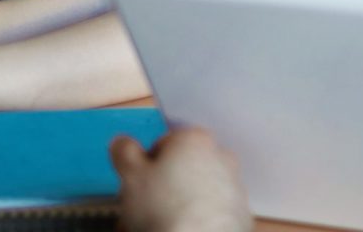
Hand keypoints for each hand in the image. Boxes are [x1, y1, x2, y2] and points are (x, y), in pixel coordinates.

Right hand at [111, 129, 253, 231]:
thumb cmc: (166, 209)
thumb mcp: (131, 176)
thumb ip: (125, 153)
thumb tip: (123, 144)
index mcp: (194, 139)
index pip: (163, 143)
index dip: (146, 166)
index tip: (138, 183)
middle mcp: (220, 157)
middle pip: (183, 167)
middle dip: (163, 185)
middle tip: (145, 207)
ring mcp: (233, 185)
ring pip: (198, 190)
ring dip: (180, 202)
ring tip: (161, 222)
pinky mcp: (240, 212)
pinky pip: (212, 210)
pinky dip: (198, 217)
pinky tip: (183, 227)